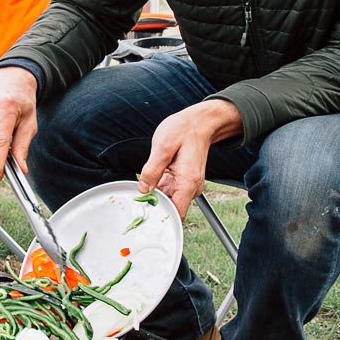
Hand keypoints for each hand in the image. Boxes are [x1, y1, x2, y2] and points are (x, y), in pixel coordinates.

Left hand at [137, 100, 242, 217]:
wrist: (200, 122)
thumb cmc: (185, 130)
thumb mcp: (162, 147)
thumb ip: (151, 170)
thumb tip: (143, 188)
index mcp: (188, 182)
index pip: (177, 214)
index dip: (160, 217)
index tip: (145, 213)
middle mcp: (191, 187)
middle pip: (171, 208)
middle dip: (154, 204)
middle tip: (140, 193)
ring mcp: (188, 185)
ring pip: (168, 199)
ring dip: (156, 194)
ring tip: (148, 179)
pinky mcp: (184, 181)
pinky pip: (169, 190)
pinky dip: (160, 186)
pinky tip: (155, 175)